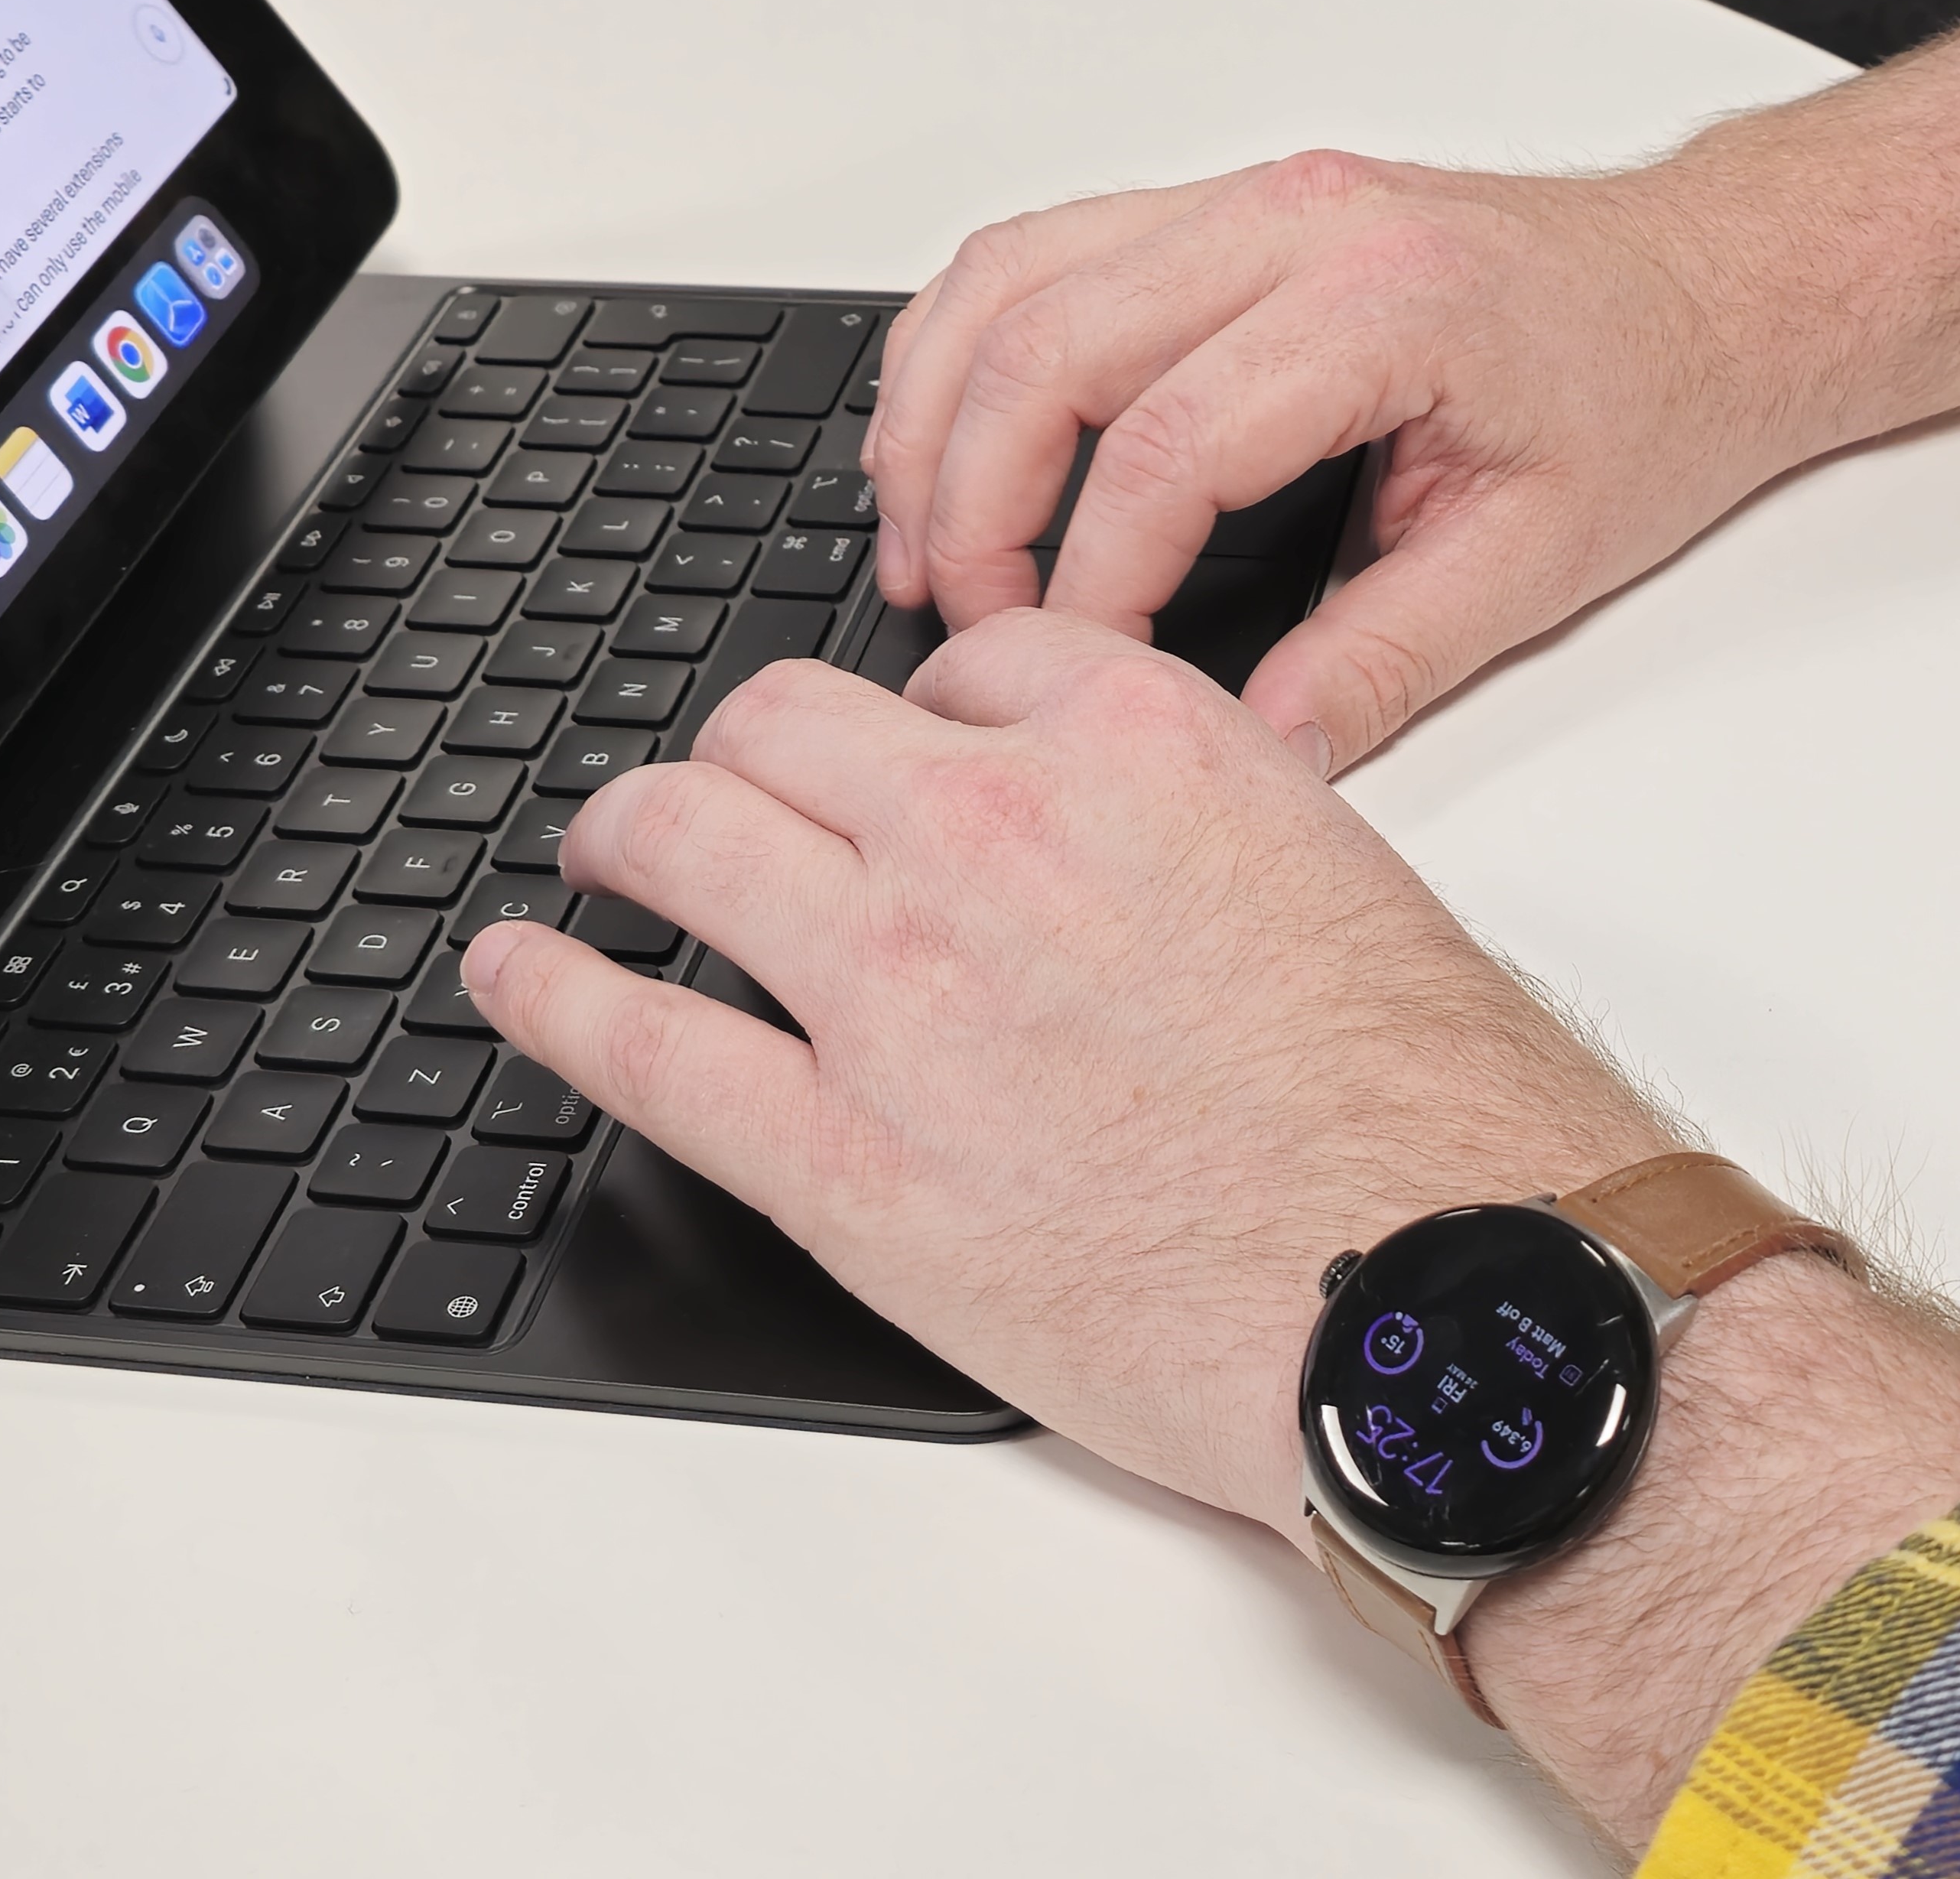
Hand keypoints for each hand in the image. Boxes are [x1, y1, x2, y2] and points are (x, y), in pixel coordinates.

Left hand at [469, 611, 1959, 1842]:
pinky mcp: (847, 1166)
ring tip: (603, 854)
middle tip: (724, 786)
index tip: (900, 742)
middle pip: (786, 725)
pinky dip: (552, 995)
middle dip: (747, 748)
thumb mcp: (1338, 874)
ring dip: (628, 834)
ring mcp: (901, 1000)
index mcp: (1134, 747)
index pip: (959, 656)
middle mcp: (993, 840)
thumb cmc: (1438, 1120)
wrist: (1447, 1302)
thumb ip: (1192, 820)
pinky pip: (647, 1046)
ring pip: (688, 842)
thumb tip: (1121, 840)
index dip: (916, 702)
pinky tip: (512, 971)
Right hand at [864, 152, 1789, 772]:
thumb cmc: (1646, 394)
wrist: (1710, 285)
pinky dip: (968, 347)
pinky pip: (1040, 251)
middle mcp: (1297, 221)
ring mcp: (1249, 196)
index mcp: (1383, 303)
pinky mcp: (1221, 205)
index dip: (1091, 576)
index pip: (1167, 444)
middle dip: (970, 497)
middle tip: (956, 620)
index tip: (1069, 672)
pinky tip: (955, 442)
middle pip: (1049, 343)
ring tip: (919, 542)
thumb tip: (1255, 748)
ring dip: (936, 411)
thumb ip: (1383, 661)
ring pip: (1012, 276)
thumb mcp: (1538, 561)